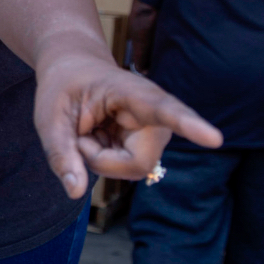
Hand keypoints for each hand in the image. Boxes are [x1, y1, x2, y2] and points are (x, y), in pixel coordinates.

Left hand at [35, 53, 222, 198]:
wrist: (75, 70)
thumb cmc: (63, 88)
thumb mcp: (49, 118)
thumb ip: (60, 154)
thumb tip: (76, 194)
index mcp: (133, 93)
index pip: (165, 110)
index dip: (190, 125)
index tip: (215, 138)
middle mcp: (155, 113)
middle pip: (138, 163)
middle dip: (101, 160)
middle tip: (78, 134)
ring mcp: (156, 130)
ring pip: (132, 169)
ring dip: (102, 158)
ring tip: (91, 130)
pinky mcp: (150, 144)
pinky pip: (128, 168)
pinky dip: (105, 159)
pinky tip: (100, 136)